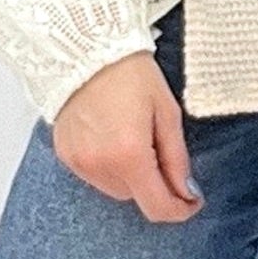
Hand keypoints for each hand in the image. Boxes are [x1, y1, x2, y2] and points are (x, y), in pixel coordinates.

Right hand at [52, 49, 204, 222]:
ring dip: (129, 175)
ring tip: (131, 133)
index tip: (192, 201)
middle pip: (135, 197)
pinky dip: (106, 165)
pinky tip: (110, 134)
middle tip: (157, 144)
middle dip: (152, 181)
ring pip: (114, 188)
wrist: (88, 48)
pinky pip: (93, 175)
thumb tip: (186, 191)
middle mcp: (100, 165)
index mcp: (130, 155)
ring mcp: (79, 163)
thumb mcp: (167, 111)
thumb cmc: (131, 73)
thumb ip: (176, 157)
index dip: (179, 209)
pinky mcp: (65, 155)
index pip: (157, 207)